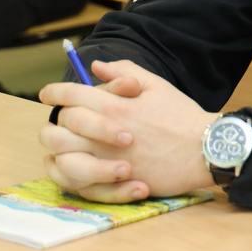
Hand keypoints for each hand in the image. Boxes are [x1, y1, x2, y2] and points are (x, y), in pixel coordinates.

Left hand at [38, 59, 216, 201]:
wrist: (204, 150)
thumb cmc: (182, 116)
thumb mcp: (156, 85)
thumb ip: (124, 72)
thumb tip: (96, 67)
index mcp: (116, 106)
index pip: (71, 96)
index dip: (54, 92)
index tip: (47, 93)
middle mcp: (107, 133)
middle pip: (61, 126)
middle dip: (53, 120)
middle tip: (56, 120)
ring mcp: (110, 160)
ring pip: (63, 157)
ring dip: (57, 149)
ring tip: (60, 146)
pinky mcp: (116, 183)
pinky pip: (79, 183)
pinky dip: (70, 175)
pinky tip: (71, 166)